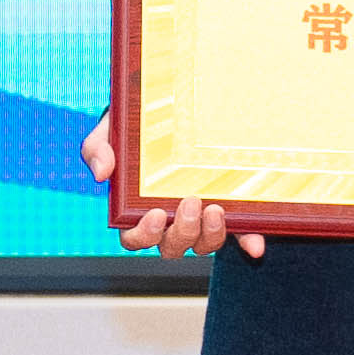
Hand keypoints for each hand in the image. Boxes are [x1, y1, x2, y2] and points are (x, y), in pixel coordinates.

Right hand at [84, 111, 248, 263]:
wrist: (168, 107)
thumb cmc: (135, 126)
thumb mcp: (112, 130)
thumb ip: (98, 148)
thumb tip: (101, 173)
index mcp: (138, 209)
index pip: (134, 239)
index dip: (144, 236)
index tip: (155, 214)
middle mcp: (170, 220)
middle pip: (172, 247)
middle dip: (182, 232)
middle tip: (191, 202)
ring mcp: (200, 218)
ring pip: (203, 245)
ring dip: (211, 236)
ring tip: (215, 207)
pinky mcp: (227, 209)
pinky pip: (239, 233)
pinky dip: (247, 241)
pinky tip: (255, 246)